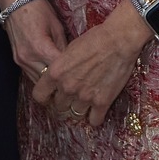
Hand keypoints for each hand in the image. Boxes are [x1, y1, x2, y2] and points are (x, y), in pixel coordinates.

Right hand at [3, 0, 68, 85]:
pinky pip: (32, 75)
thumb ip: (64, 46)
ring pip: (39, 82)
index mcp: (40, 48)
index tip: (81, 74)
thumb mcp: (56, 25)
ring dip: (51, 82)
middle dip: (61, 82)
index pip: (59, 70)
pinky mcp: (17, 60)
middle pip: (48, 81)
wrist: (14, 0)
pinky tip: (52, 73)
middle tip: (74, 80)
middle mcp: (28, 58)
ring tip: (65, 80)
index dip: (70, 73)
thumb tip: (73, 62)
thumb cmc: (38, 8)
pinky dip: (42, 76)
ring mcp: (20, 61)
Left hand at [34, 3, 144, 126]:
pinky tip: (97, 109)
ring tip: (85, 101)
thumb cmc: (95, 39)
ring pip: (74, 115)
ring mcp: (84, 97)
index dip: (45, 96)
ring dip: (79, 109)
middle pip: (58, 107)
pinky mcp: (102, 102)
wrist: (119, 40)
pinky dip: (95, 117)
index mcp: (56, 72)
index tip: (51, 94)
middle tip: (72, 96)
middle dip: (64, 102)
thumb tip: (58, 77)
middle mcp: (67, 87)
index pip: (39, 96)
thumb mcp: (69, 49)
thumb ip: (61, 67)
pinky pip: (94, 121)